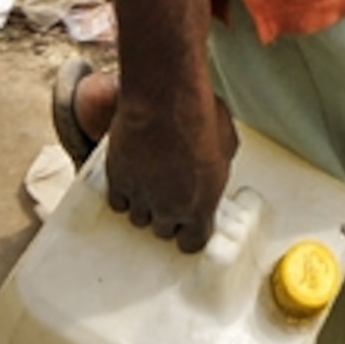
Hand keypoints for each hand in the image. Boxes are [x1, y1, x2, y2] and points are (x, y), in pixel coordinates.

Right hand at [104, 82, 240, 251]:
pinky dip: (122, 193)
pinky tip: (129, 179)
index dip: (190, 233)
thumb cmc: (199, 116)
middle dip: (166, 216)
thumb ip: (218, 166)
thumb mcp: (227, 143)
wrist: (166, 102)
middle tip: (168, 196)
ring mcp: (143, 197)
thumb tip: (216, 163)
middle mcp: (171, 208)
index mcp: (201, 204)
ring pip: (138, 218)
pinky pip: (117, 201)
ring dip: (143, 205)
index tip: (189, 225)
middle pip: (163, 230)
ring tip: (148, 185)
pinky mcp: (119, 182)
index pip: (193, 242)